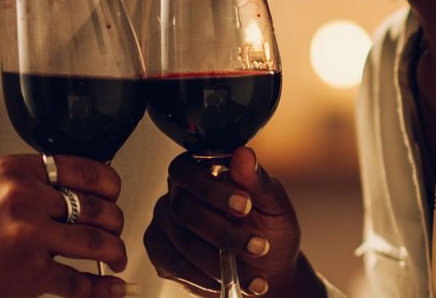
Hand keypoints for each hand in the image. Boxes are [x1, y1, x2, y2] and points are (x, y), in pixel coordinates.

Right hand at [0, 154, 129, 297]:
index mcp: (17, 172)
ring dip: (113, 251)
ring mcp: (29, 237)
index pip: (82, 169)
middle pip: (94, 207)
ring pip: (94, 241)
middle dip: (114, 222)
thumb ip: (32, 182)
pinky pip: (78, 282)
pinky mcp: (30, 273)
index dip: (109, 184)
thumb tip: (78, 189)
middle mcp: (25, 199)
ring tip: (115, 257)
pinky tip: (111, 286)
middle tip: (114, 229)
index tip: (114, 193)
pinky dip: (100, 288)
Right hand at [147, 148, 324, 296]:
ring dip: (221, 261)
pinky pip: (176, 264)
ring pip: (183, 241)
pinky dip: (206, 277)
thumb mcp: (274, 205)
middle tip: (258, 246)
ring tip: (254, 274)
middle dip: (224, 233)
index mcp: (203, 170)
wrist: (269, 269)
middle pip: (184, 208)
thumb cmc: (271, 230)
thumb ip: (258, 181)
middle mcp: (178, 193)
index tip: (244, 206)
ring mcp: (166, 222)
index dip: (211, 189)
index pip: (187, 169)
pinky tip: (230, 281)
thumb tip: (244, 154)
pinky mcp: (161, 252)